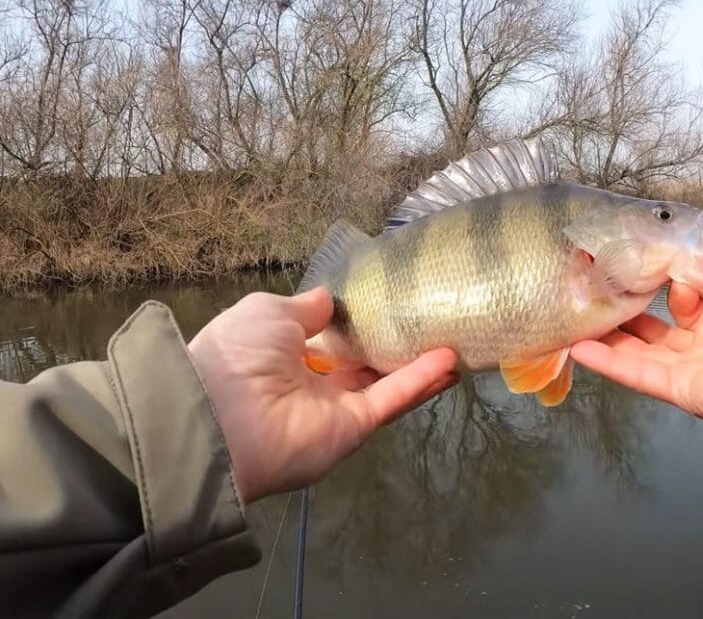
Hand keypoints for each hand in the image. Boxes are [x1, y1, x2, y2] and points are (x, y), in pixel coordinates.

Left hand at [187, 287, 458, 501]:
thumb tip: (331, 299)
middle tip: (432, 321)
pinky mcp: (355, 426)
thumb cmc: (240, 354)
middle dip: (395, 346)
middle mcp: (313, 384)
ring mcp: (336, 408)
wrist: (223, 417)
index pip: (330, 341)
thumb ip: (306, 307)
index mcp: (285, 355)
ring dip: (420, 365)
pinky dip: (420, 380)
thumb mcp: (268, 312)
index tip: (390, 304)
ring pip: (386, 382)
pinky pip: (391, 398)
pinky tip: (449, 360)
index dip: (359, 325)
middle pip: (364, 364)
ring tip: (455, 340)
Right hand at [571, 246, 702, 436]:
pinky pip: (639, 374)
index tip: (621, 263)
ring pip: (639, 348)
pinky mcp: (682, 390)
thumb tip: (668, 271)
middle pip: (654, 321)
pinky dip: (608, 363)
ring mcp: (693, 364)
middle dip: (623, 307)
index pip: (680, 288)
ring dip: (607, 335)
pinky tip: (578, 348)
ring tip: (574, 318)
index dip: (655, 276)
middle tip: (589, 292)